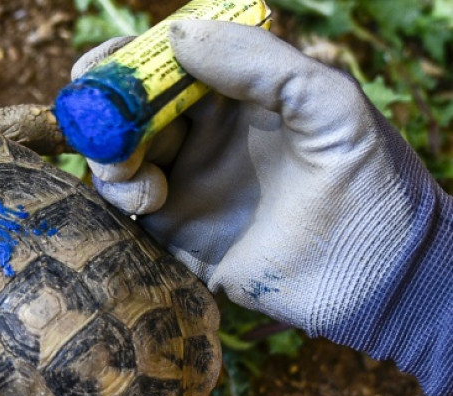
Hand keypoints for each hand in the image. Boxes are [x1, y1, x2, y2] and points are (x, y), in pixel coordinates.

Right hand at [88, 20, 452, 395]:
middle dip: (103, 109)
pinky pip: (126, 207)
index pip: (168, 63)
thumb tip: (175, 34)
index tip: (99, 66)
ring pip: (119, 155)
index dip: (127, 60)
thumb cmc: (370, 184)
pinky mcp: (176, 235)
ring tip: (135, 175)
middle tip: (95, 121)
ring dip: (110, 156)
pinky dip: (120, 195)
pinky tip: (149, 203)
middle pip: (130, 108)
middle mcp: (205, 136)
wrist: (380, 280)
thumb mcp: (329, 105)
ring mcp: (188, 183)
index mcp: (239, 95)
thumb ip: (261, 63)